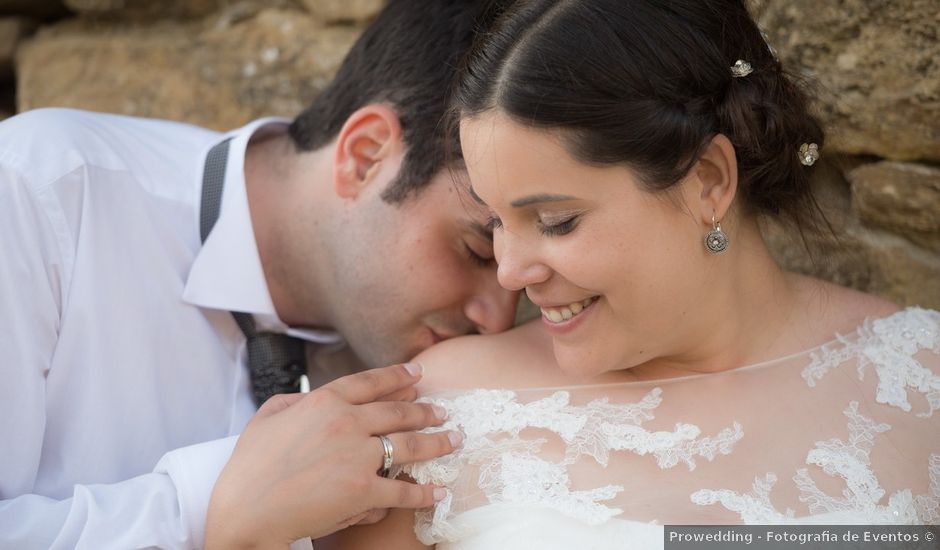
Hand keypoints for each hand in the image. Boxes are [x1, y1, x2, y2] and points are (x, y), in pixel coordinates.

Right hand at [205, 363, 457, 548]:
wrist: (247, 509)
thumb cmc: (250, 466)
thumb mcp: (268, 416)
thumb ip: (297, 401)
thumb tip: (314, 398)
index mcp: (324, 401)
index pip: (371, 382)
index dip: (399, 377)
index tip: (418, 374)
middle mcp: (347, 422)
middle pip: (399, 411)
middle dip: (426, 410)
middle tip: (443, 411)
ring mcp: (358, 456)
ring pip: (410, 445)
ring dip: (438, 442)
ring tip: (454, 439)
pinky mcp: (364, 491)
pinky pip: (403, 490)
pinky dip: (424, 493)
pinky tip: (438, 491)